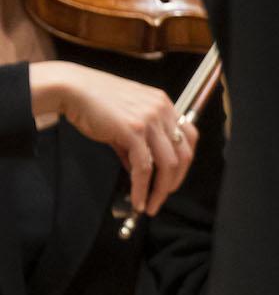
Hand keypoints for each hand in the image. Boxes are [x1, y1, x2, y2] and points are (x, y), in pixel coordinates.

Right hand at [30, 61, 197, 213]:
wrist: (74, 89)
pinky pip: (144, 167)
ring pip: (168, 163)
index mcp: (164, 105)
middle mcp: (162, 111)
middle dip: (175, 182)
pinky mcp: (133, 131)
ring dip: (160, 190)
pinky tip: (137, 199)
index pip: (189, 137)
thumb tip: (139, 171)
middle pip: (184, 154)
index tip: (174, 178)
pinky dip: (142, 187)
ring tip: (150, 204)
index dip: (185, 162)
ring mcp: (150, 120)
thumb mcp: (126, 120)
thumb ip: (137, 143)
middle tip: (162, 198)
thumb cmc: (97, 102)